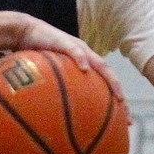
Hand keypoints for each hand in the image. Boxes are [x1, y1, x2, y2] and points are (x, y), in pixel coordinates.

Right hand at [15, 21, 129, 122]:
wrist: (26, 32)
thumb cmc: (37, 54)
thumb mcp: (49, 75)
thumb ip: (57, 89)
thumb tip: (56, 116)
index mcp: (86, 63)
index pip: (106, 83)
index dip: (116, 101)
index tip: (124, 121)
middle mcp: (87, 56)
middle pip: (110, 76)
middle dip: (120, 96)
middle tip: (128, 118)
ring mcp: (78, 48)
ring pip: (100, 64)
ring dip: (110, 80)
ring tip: (119, 96)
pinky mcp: (64, 41)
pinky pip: (74, 51)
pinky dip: (81, 59)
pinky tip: (84, 69)